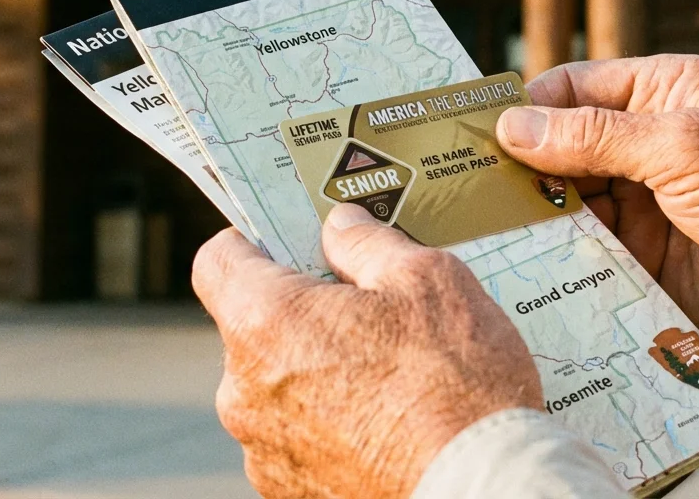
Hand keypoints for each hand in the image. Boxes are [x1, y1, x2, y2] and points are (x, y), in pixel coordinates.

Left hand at [193, 203, 541, 498]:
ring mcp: (265, 450)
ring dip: (318, 369)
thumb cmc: (456, 384)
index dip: (253, 241)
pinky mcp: (291, 491)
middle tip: (370, 306)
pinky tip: (389, 418)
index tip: (292, 240)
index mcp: (265, 323)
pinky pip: (299, 436)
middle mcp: (245, 391)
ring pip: (278, 384)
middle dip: (304, 310)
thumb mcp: (426, 280)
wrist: (480, 489)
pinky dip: (333, 422)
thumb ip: (367, 243)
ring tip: (392, 372)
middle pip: (254, 326)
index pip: (218, 261)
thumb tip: (340, 226)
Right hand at [495, 55, 698, 386]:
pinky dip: (556, 255)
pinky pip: (586, 250)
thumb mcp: (680, 147)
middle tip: (457, 186)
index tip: (468, 131)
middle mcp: (648, 142)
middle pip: (561, 146)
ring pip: (568, 201)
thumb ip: (593, 136)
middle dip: (519, 165)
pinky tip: (518, 263)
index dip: (524, 106)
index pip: (574, 88)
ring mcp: (645, 202)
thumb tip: (512, 125)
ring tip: (477, 228)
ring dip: (533, 214)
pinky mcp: (644, 256)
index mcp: (664, 92)